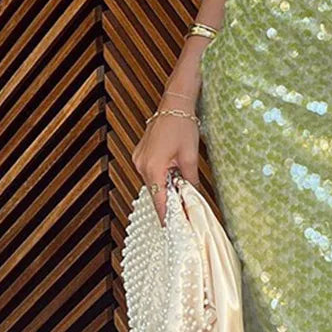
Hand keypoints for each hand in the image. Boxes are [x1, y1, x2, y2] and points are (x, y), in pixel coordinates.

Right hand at [131, 91, 200, 225]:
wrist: (175, 103)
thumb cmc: (183, 125)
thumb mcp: (190, 156)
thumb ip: (190, 179)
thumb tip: (193, 196)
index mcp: (153, 167)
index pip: (158, 200)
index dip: (166, 216)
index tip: (172, 228)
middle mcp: (141, 164)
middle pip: (154, 192)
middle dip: (167, 201)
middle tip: (181, 212)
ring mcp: (139, 158)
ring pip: (152, 182)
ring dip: (164, 188)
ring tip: (180, 193)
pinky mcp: (140, 153)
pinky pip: (149, 171)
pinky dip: (159, 177)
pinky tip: (172, 177)